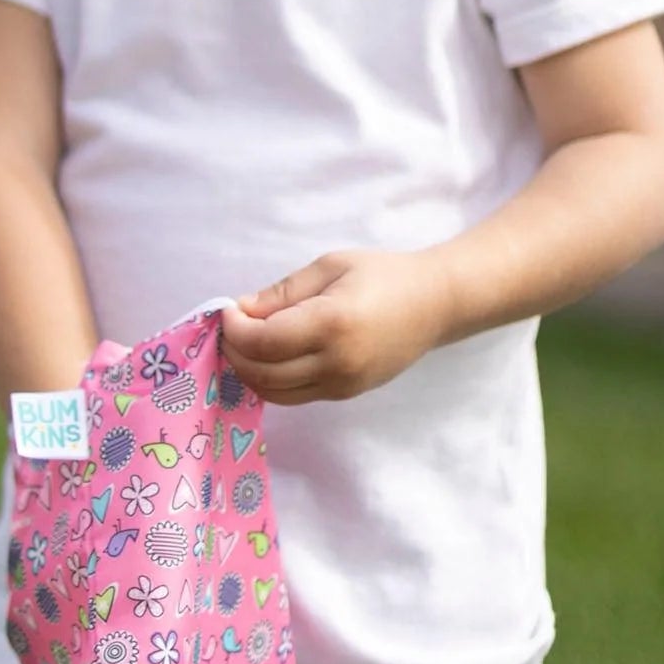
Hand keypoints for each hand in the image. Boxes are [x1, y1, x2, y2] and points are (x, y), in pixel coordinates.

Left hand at [218, 249, 454, 404]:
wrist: (435, 304)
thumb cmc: (383, 275)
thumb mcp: (330, 267)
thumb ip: (282, 292)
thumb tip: (241, 310)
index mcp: (332, 324)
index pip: (262, 342)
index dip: (234, 329)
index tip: (228, 309)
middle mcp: (337, 362)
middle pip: (262, 373)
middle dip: (235, 351)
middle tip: (230, 326)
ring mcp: (342, 385)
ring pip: (274, 392)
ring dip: (249, 370)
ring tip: (245, 342)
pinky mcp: (345, 395)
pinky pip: (294, 395)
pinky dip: (271, 380)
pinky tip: (268, 356)